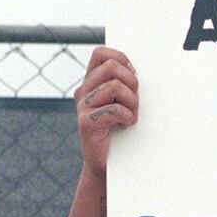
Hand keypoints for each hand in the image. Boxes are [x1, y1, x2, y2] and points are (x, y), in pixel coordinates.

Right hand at [75, 46, 137, 172]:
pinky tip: (124, 125)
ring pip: (115, 86)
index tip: (132, 73)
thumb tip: (132, 68)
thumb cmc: (117, 130)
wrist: (106, 162)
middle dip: (131, 81)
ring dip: (131, 102)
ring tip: (130, 115)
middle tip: (133, 100)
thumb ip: (121, 82)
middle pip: (112, 66)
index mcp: (91, 82)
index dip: (120, 58)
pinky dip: (127, 117)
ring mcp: (82, 106)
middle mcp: (83, 91)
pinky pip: (114, 109)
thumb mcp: (121, 100)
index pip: (100, 53)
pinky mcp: (86, 123)